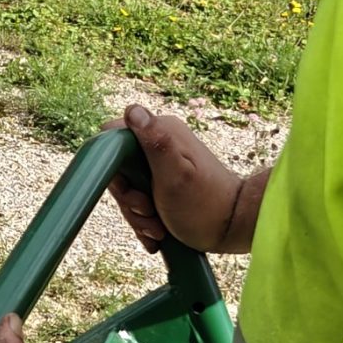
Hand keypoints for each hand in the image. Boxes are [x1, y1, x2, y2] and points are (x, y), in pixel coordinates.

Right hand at [108, 105, 265, 255]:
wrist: (231, 229)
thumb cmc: (204, 204)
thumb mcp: (175, 175)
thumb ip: (155, 142)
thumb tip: (133, 110)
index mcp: (162, 132)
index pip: (113, 138)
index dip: (110, 166)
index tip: (131, 188)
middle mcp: (159, 144)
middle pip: (117, 170)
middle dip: (128, 199)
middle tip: (150, 210)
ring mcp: (160, 166)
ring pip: (126, 190)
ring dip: (136, 215)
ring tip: (158, 227)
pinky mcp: (161, 185)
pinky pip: (137, 202)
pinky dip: (143, 221)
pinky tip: (157, 232)